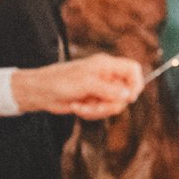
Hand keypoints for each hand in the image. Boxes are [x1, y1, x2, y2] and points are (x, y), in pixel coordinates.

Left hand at [23, 55, 145, 119]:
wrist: (42, 92)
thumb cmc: (61, 81)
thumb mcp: (87, 83)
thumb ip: (109, 89)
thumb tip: (127, 95)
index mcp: (107, 65)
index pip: (132, 69)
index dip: (136, 83)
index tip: (129, 97)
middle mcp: (106, 77)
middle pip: (125, 93)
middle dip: (110, 104)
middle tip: (96, 106)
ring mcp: (100, 90)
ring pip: (114, 105)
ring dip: (98, 111)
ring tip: (82, 107)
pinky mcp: (94, 101)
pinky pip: (102, 112)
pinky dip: (90, 113)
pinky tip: (77, 108)